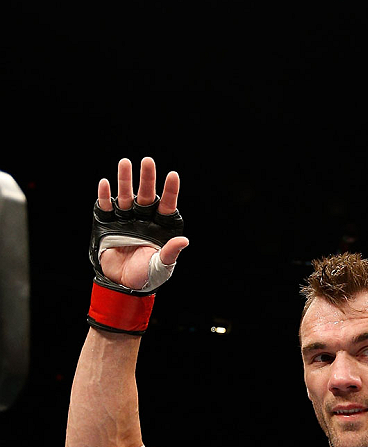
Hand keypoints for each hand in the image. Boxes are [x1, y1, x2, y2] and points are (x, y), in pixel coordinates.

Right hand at [97, 157, 188, 290]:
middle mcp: (144, 220)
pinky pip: (106, 207)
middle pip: (146, 196)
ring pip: (126, 197)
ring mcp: (126, 220)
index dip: (170, 191)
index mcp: (160, 227)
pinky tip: (105, 183)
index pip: (167, 206)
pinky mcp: (108, 225)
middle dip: (147, 179)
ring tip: (124, 163)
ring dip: (125, 181)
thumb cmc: (148, 276)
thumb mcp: (162, 266)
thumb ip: (170, 252)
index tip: (172, 175)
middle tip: (147, 161)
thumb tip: (184, 240)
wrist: (123, 285)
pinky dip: (104, 196)